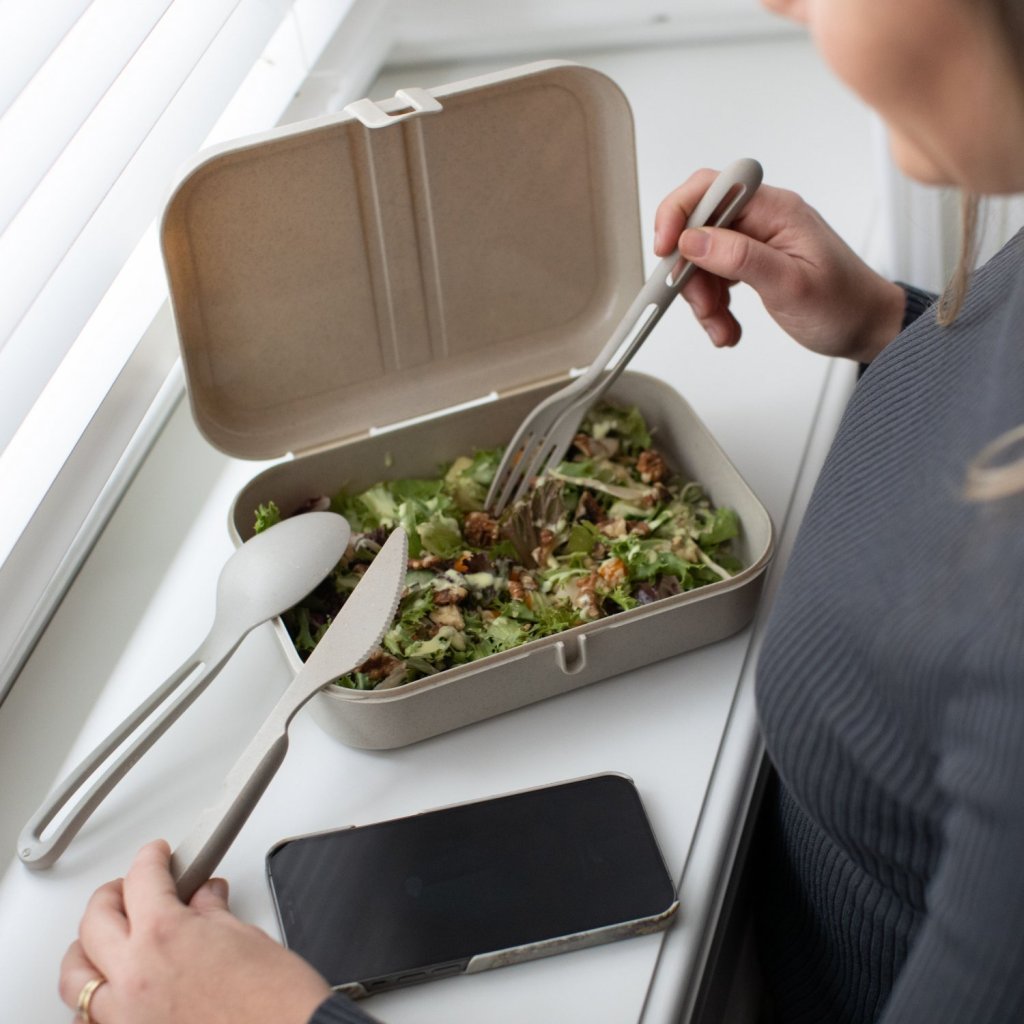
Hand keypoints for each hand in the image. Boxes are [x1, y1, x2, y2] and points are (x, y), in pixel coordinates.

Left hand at [59, 840, 330, 1023]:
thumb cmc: (276, 1001)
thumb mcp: (247, 938)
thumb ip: (213, 913)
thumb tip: (205, 898)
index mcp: (164, 935)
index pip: (142, 878)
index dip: (152, 858)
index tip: (158, 856)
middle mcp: (134, 975)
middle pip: (96, 920)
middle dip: (113, 894)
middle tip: (132, 887)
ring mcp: (124, 1017)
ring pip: (75, 976)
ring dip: (88, 949)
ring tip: (107, 938)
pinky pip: (89, 1019)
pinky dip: (93, 1002)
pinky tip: (110, 992)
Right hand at [654, 168, 905, 362]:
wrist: (867, 326)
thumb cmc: (844, 305)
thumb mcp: (791, 285)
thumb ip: (740, 258)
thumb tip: (693, 239)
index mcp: (775, 209)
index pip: (710, 188)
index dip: (678, 214)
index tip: (665, 250)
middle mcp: (763, 218)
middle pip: (698, 228)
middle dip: (690, 272)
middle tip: (703, 306)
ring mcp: (756, 239)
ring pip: (702, 258)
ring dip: (702, 296)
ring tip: (721, 326)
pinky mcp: (751, 261)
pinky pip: (715, 275)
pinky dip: (713, 304)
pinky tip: (726, 324)